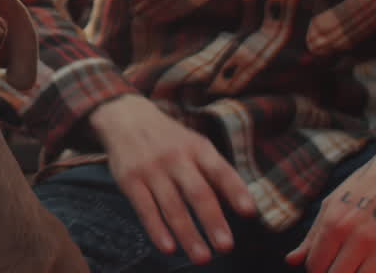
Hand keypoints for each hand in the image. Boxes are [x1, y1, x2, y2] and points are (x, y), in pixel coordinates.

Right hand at [90, 94, 256, 263]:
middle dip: (212, 221)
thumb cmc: (169, 138)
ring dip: (188, 234)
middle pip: (198, 192)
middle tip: (226, 247)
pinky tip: (168, 248)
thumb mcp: (194, 144)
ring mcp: (151, 169)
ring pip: (172, 206)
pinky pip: (145, 209)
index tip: (249, 213)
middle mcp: (176, 157)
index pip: (220, 170)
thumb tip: (238, 205)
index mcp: (198, 148)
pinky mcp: (130, 180)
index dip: (236, 191)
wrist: (125, 118)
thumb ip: (214, 171)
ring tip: (202, 257)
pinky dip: (157, 230)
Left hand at [286, 146, 375, 271]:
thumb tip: (291, 261)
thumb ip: (312, 237)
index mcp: (335, 223)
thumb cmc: (361, 189)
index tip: (322, 263)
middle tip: (337, 265)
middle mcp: (358, 237)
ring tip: (353, 265)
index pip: (315, 266)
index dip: (315, 269)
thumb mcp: (331, 205)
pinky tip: (372, 268)